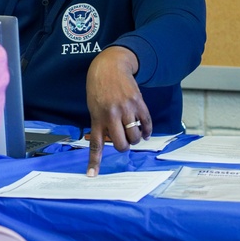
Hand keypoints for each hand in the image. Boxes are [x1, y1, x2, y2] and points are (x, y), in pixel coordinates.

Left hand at [85, 46, 151, 176]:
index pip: (95, 144)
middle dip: (124, 147)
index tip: (92, 175)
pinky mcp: (138, 103)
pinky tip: (145, 132)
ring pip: (135, 136)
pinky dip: (147, 131)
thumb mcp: (93, 106)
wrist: (110, 66)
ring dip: (135, 139)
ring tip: (133, 134)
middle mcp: (111, 115)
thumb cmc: (98, 87)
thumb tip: (110, 140)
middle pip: (121, 144)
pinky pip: (147, 124)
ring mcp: (126, 109)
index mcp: (97, 117)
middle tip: (123, 142)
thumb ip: (100, 123)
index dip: (94, 161)